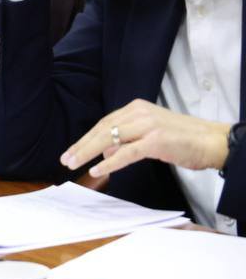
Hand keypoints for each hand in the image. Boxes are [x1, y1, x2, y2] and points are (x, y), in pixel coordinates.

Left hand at [61, 99, 231, 178]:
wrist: (213, 141)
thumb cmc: (183, 139)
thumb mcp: (150, 134)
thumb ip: (127, 140)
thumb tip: (104, 151)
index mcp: (136, 108)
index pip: (104, 123)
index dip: (86, 138)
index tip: (71, 150)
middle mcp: (139, 113)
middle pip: (102, 128)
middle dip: (81, 145)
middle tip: (65, 159)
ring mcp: (147, 125)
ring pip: (109, 138)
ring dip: (88, 152)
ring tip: (74, 163)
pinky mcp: (156, 141)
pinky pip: (127, 152)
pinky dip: (110, 162)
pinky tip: (97, 170)